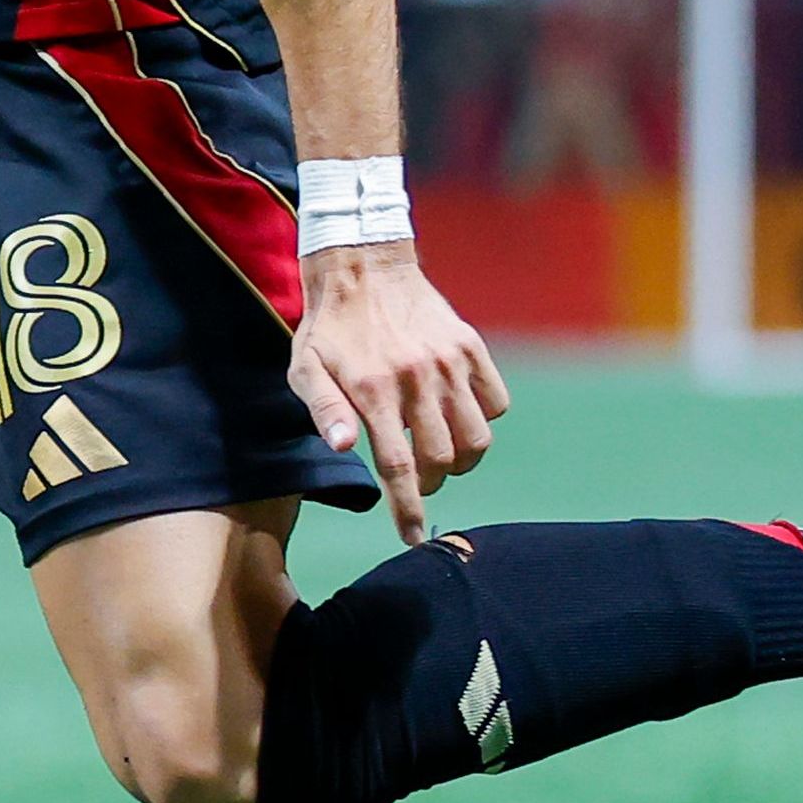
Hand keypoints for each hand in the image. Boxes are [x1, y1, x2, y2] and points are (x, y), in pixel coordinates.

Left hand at [286, 243, 509, 540]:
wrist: (364, 265)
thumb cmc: (329, 327)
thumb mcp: (306, 368)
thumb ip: (324, 409)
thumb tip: (343, 447)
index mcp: (374, 389)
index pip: (399, 466)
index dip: (408, 509)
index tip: (413, 538)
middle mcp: (418, 378)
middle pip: (441, 459)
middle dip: (431, 484)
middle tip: (416, 480)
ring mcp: (450, 362)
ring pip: (477, 438)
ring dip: (461, 460)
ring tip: (440, 454)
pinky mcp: (470, 347)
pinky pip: (496, 403)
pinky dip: (483, 421)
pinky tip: (457, 417)